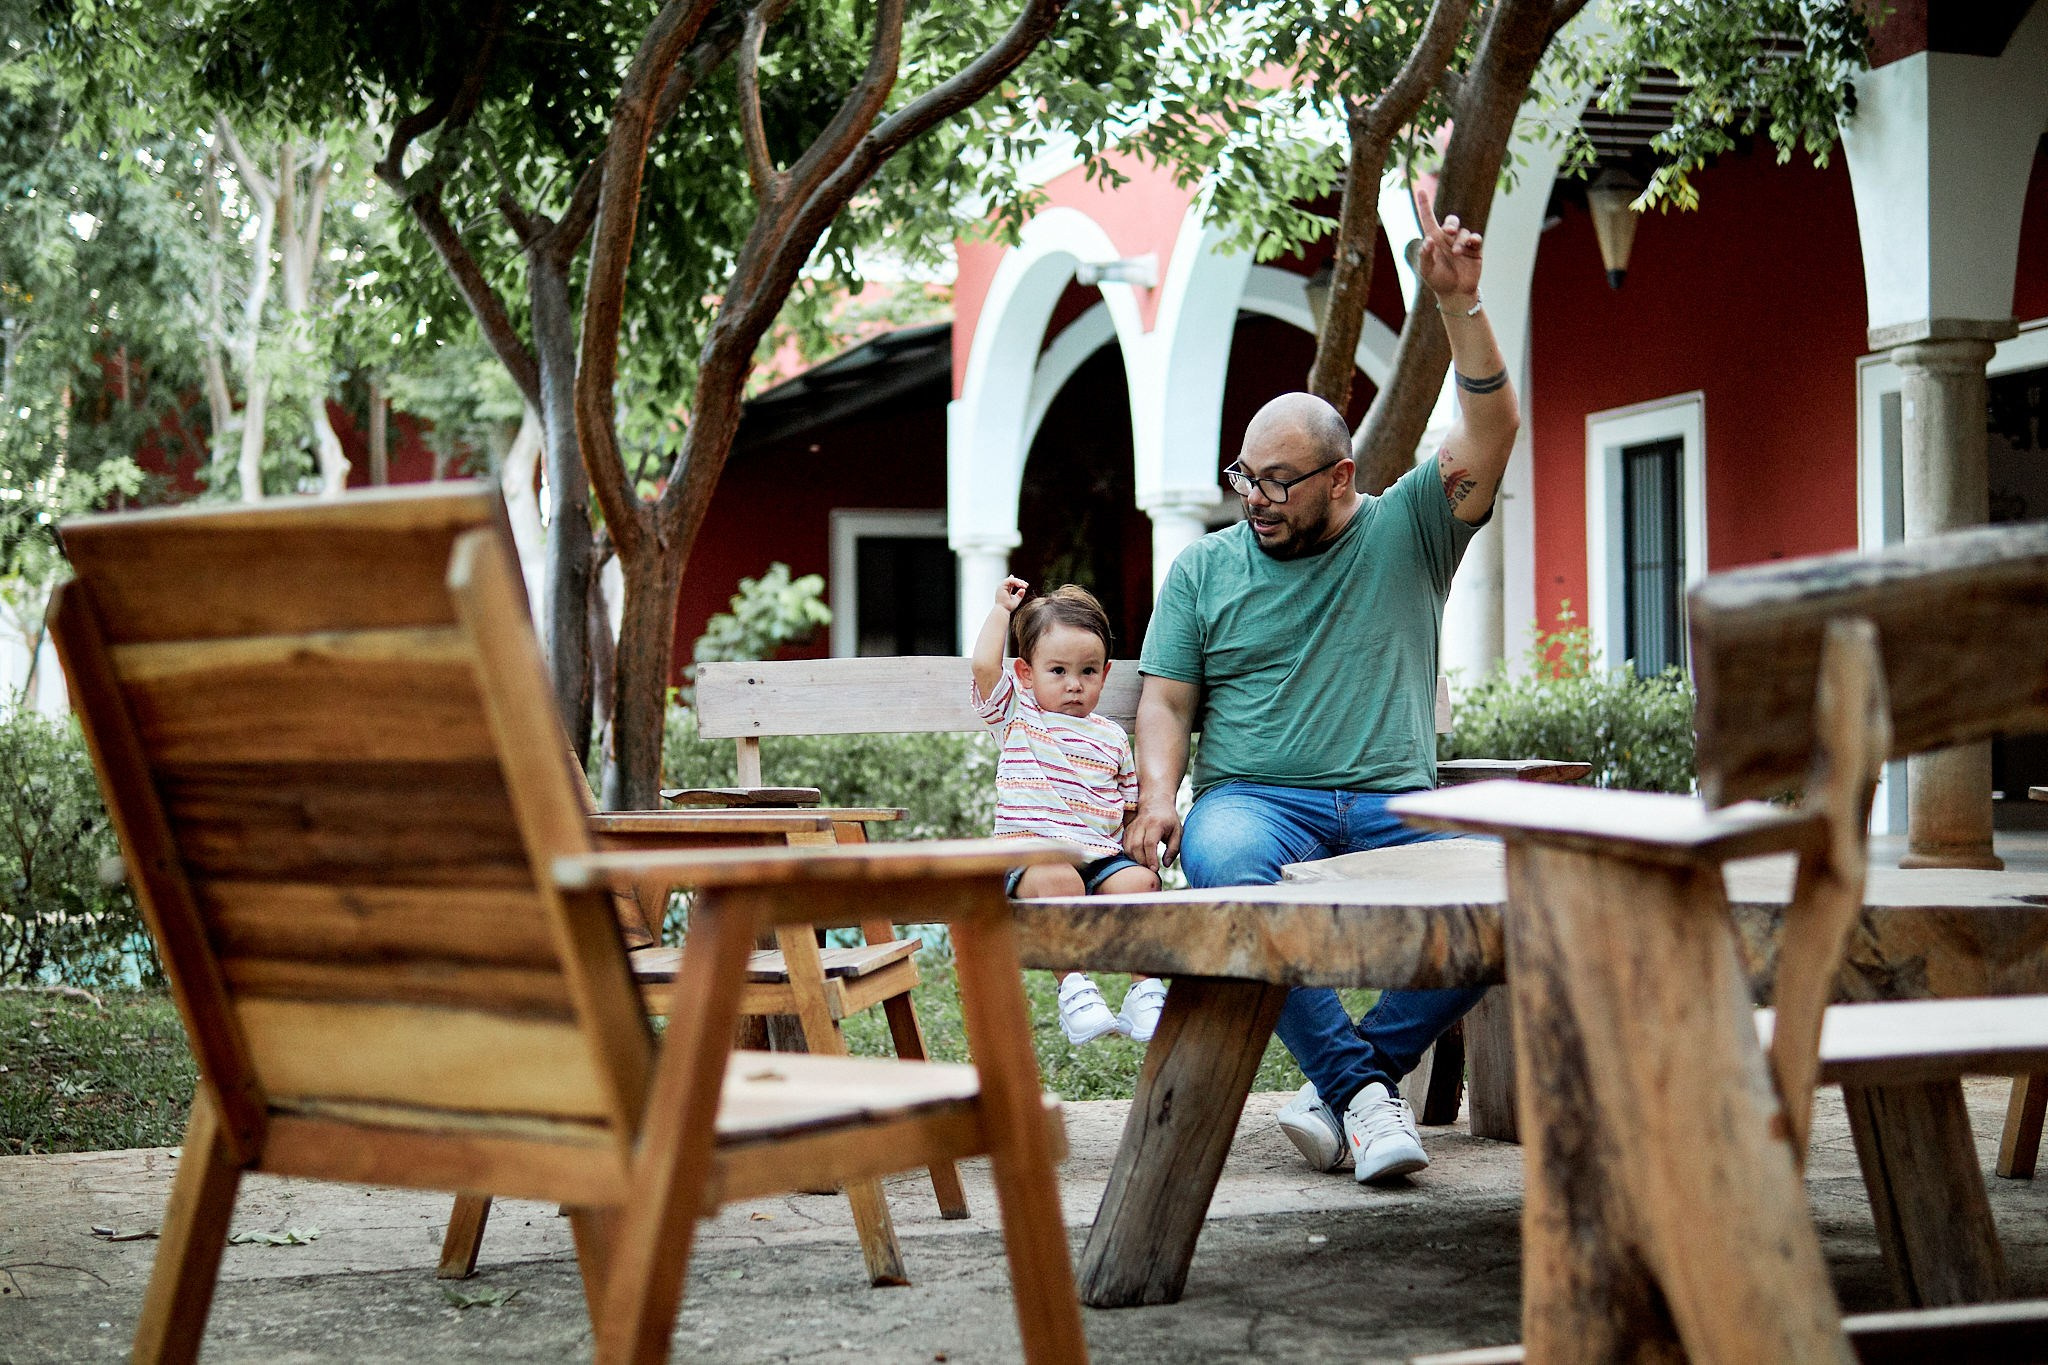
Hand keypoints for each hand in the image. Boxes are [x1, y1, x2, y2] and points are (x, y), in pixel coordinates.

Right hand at [995, 576, 1027, 612]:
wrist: (1004, 610)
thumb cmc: (1009, 607)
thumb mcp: (1016, 599)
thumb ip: (1019, 594)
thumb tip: (1023, 589)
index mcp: (1005, 590)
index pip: (1010, 583)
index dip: (1016, 581)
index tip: (1024, 583)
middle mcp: (1002, 588)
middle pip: (1012, 581)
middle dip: (1020, 582)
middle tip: (1027, 585)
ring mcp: (1001, 586)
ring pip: (1011, 580)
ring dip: (1019, 581)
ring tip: (1025, 586)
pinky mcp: (1001, 586)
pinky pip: (1009, 581)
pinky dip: (1015, 582)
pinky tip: (1020, 585)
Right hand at [1123, 800, 1181, 870]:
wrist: (1156, 803)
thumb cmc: (1169, 820)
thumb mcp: (1177, 832)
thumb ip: (1173, 849)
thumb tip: (1165, 865)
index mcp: (1156, 824)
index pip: (1149, 843)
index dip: (1151, 858)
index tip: (1155, 869)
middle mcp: (1141, 824)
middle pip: (1136, 846)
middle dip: (1142, 861)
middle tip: (1150, 869)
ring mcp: (1132, 827)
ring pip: (1128, 847)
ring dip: (1135, 859)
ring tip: (1145, 865)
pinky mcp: (1127, 830)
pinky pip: (1125, 846)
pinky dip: (1130, 855)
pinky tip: (1139, 858)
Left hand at [1413, 184, 1482, 305]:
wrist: (1456, 293)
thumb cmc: (1439, 282)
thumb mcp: (1427, 271)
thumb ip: (1425, 256)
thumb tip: (1428, 240)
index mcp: (1434, 240)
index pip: (1428, 219)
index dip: (1425, 205)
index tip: (1420, 190)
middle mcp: (1448, 239)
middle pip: (1451, 221)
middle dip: (1451, 223)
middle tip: (1448, 232)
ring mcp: (1462, 243)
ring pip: (1463, 232)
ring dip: (1460, 241)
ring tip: (1457, 254)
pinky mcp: (1474, 249)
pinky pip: (1475, 237)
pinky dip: (1473, 239)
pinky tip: (1470, 244)